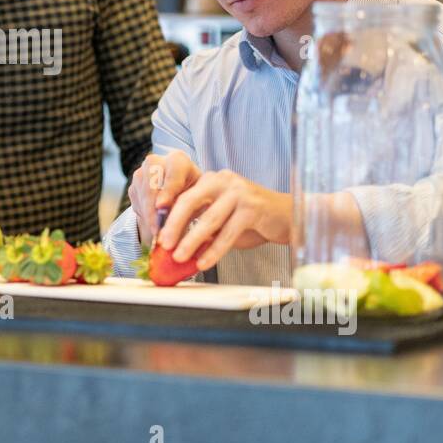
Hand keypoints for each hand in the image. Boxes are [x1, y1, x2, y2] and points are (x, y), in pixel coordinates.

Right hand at [128, 149, 200, 244]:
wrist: (180, 191)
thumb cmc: (194, 194)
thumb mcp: (198, 198)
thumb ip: (188, 206)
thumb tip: (175, 225)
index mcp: (178, 160)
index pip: (172, 174)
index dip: (167, 190)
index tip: (162, 206)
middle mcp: (157, 161)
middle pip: (151, 183)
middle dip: (153, 208)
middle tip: (157, 229)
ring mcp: (142, 172)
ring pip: (141, 194)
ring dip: (147, 215)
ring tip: (156, 233)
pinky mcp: (134, 184)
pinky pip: (136, 201)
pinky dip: (143, 215)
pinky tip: (153, 224)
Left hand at [158, 170, 290, 270]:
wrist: (286, 216)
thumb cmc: (251, 218)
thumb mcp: (221, 217)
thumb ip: (200, 224)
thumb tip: (174, 245)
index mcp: (211, 180)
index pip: (183, 195)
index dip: (167, 215)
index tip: (156, 232)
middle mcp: (223, 180)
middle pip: (190, 202)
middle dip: (174, 225)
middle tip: (163, 244)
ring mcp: (239, 192)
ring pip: (209, 219)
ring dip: (192, 241)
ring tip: (180, 257)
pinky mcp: (253, 208)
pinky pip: (228, 232)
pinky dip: (214, 250)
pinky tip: (204, 262)